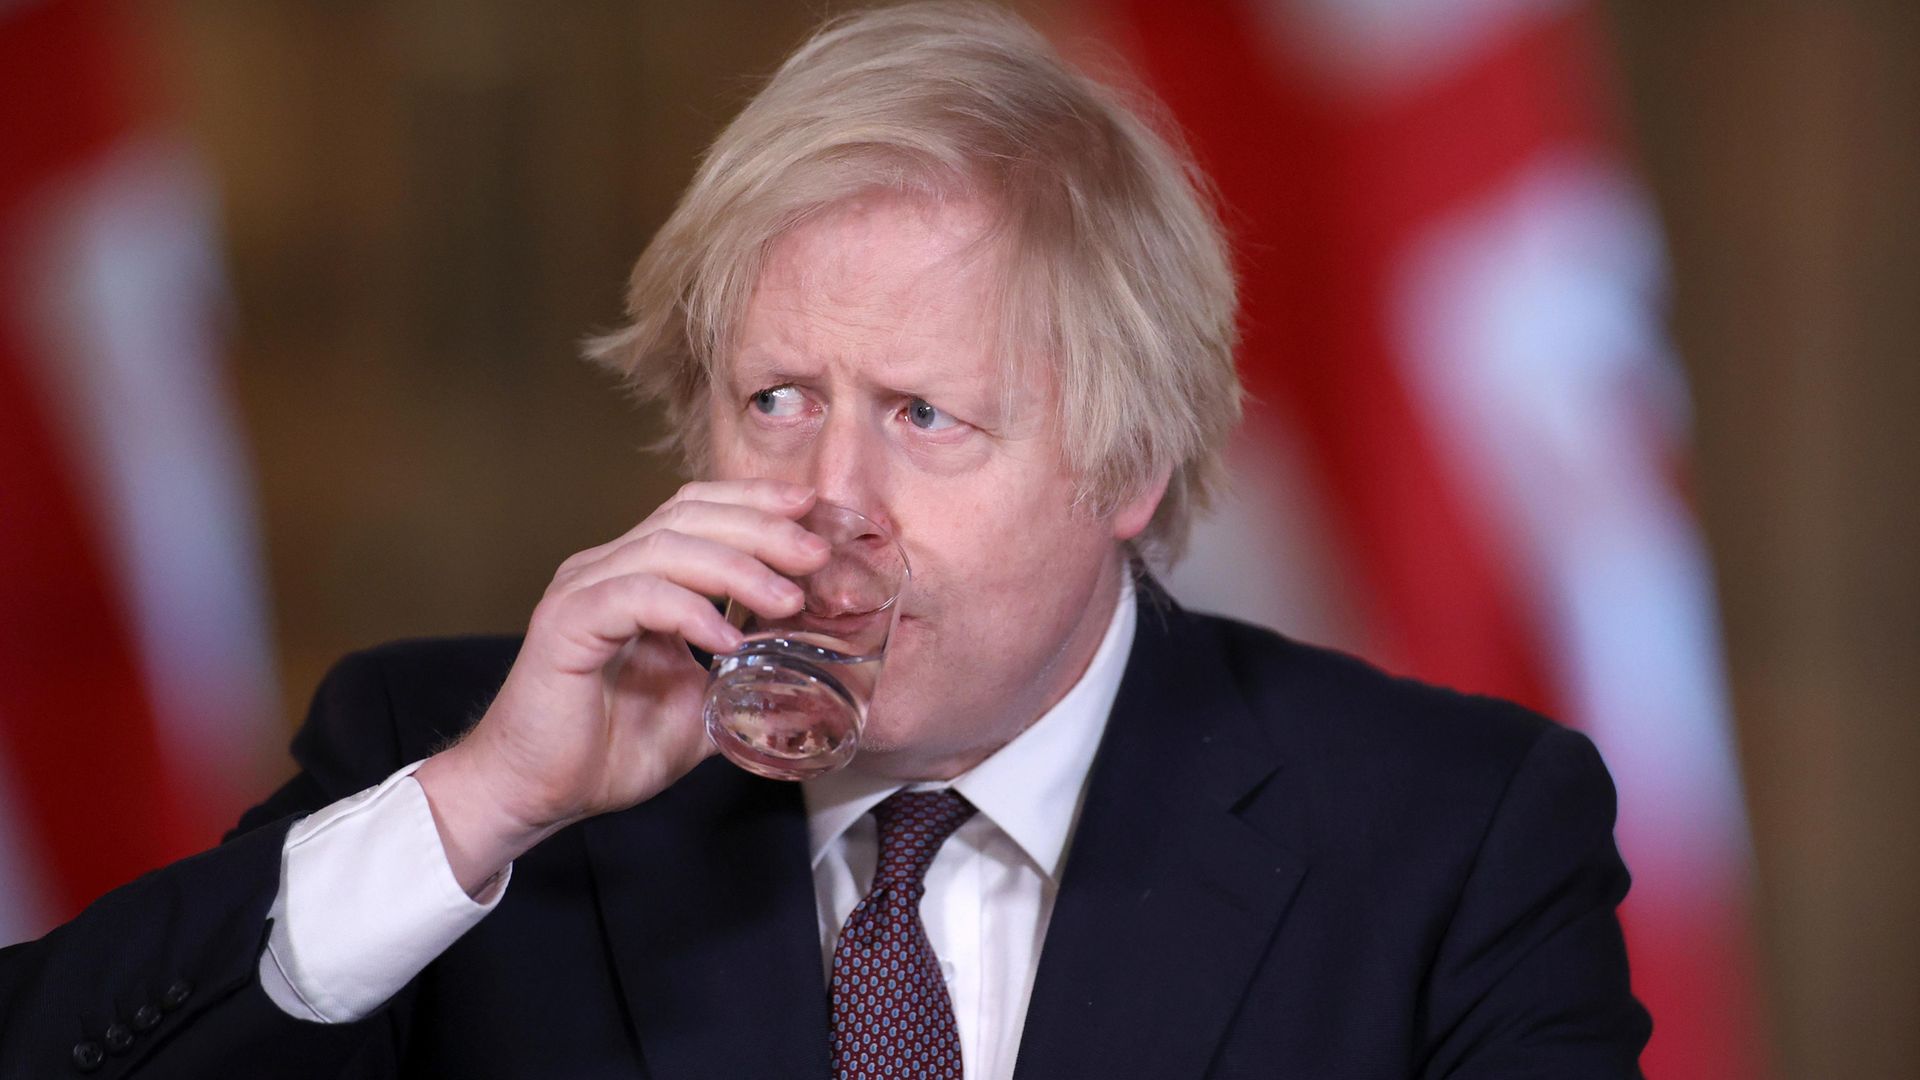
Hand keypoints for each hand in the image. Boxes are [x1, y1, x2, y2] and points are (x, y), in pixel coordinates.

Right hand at [414, 479, 829, 892]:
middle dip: (761, 527)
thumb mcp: (701, 709)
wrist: (536, 795)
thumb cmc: (607, 751)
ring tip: (789, 599)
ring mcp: (583, 591)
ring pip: (666, 547)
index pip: (697, 510)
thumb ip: (747, 683)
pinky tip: (727, 640)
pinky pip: (636, 598)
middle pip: (689, 515)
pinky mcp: (566, 624)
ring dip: (737, 568)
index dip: (754, 501)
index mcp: (636, 575)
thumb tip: (808, 682)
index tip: (811, 510)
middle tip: (815, 553)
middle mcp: (606, 569)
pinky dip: (688, 610)